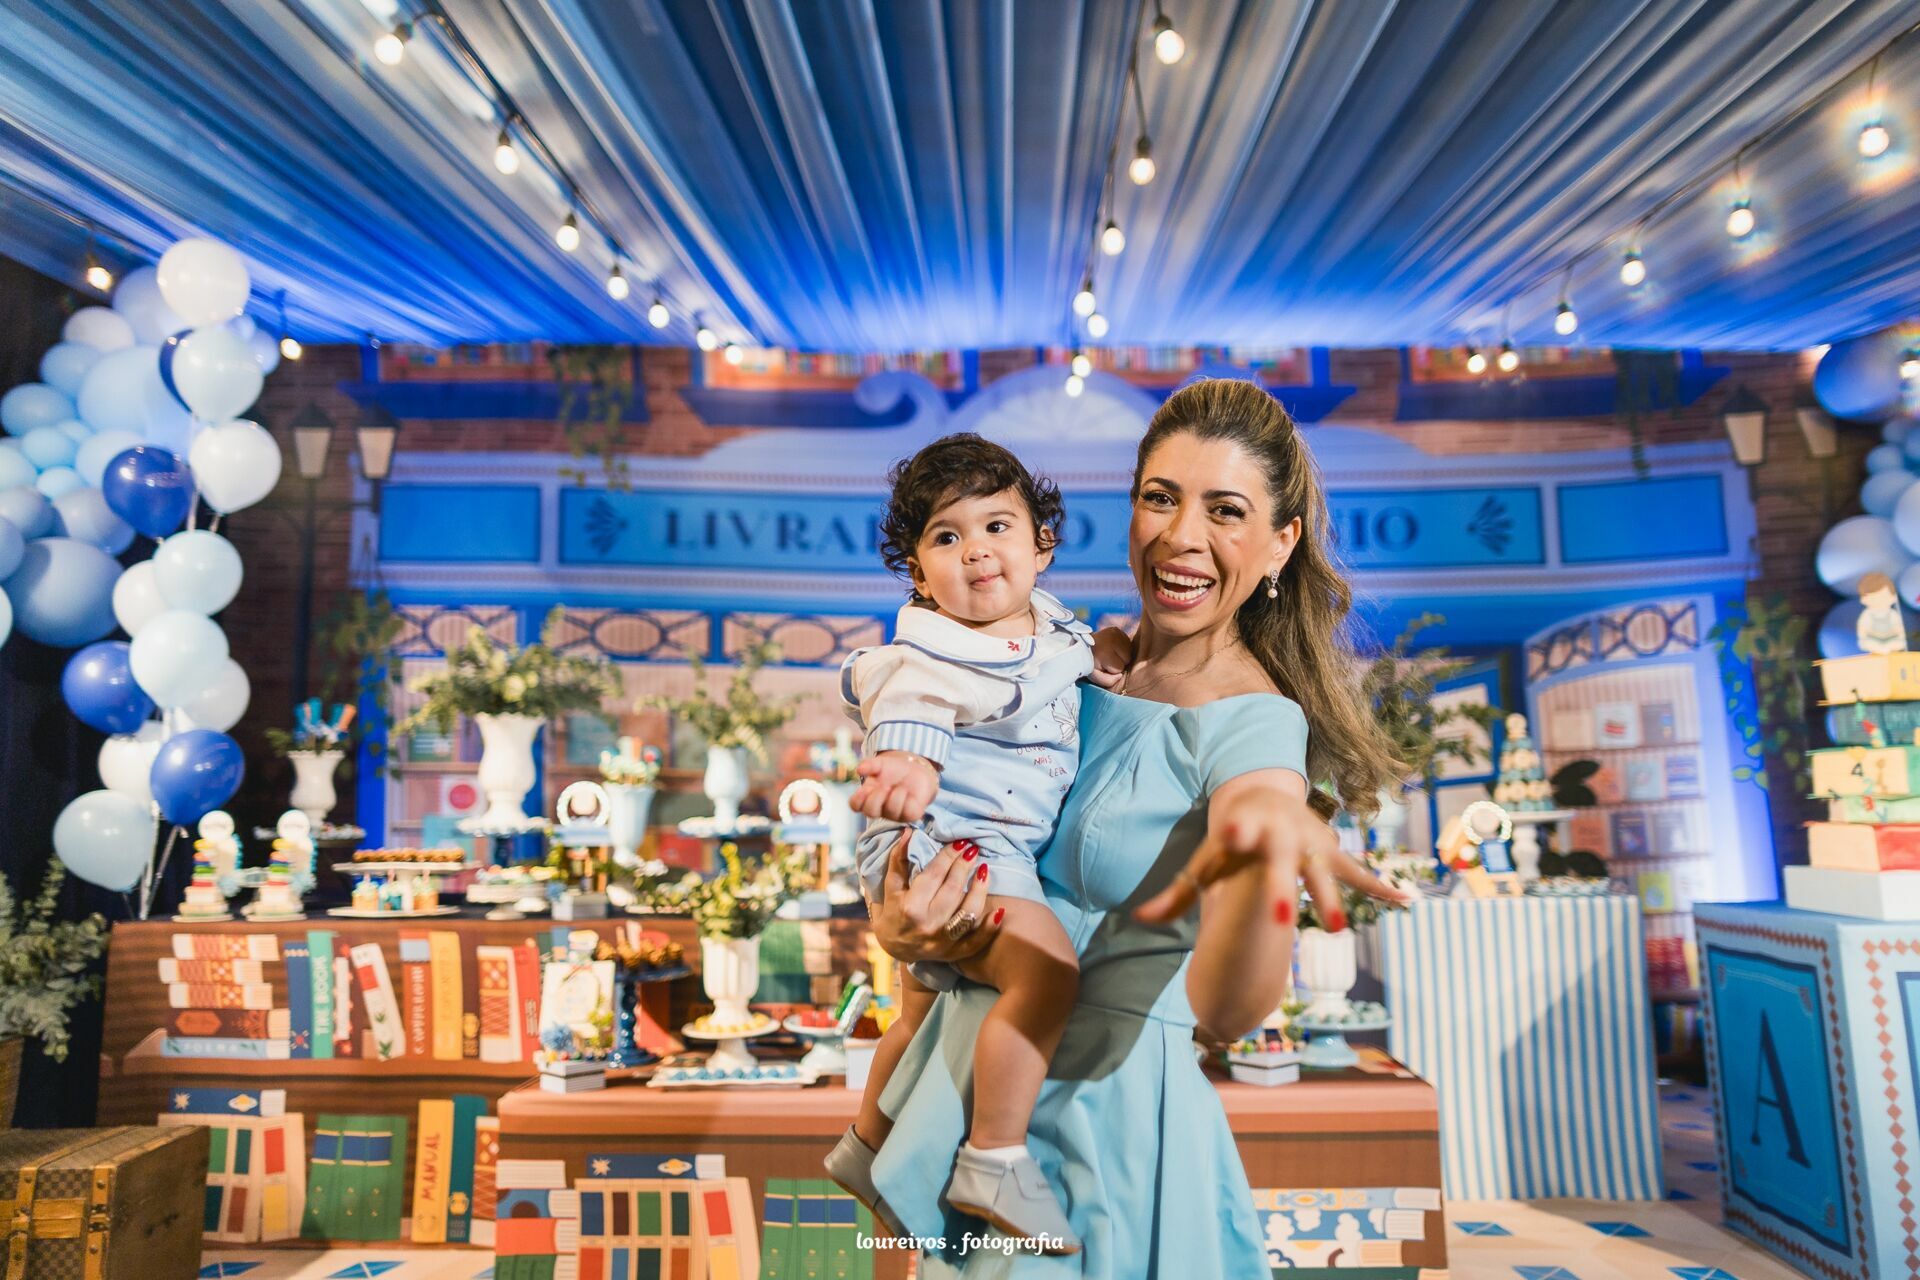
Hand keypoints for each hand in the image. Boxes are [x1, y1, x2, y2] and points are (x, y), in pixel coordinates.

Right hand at [850, 751, 938, 821]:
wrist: (916, 769)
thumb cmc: (894, 769)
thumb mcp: (881, 764)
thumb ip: (870, 765)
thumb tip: (859, 769)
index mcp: (868, 796)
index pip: (856, 805)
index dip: (857, 800)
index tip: (864, 789)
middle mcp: (880, 808)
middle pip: (870, 813)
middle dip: (876, 799)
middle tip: (885, 787)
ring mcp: (895, 814)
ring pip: (891, 811)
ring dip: (896, 795)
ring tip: (901, 787)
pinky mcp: (910, 814)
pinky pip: (908, 813)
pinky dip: (908, 800)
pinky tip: (909, 794)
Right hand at [869, 832, 1002, 963]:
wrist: (895, 949)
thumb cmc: (892, 913)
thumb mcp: (891, 887)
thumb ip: (898, 860)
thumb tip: (908, 832)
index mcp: (910, 906)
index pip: (934, 875)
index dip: (948, 856)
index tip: (959, 842)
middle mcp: (928, 924)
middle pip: (953, 889)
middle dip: (965, 866)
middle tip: (973, 849)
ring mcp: (943, 941)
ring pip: (968, 912)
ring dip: (980, 889)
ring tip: (985, 869)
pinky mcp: (954, 953)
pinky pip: (977, 941)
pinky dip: (990, 927)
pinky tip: (1000, 910)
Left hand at [1088, 626, 1132, 690]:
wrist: (1082, 645)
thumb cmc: (1090, 663)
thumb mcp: (1095, 676)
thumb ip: (1108, 681)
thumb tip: (1120, 675)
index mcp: (1105, 653)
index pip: (1119, 668)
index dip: (1112, 670)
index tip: (1102, 665)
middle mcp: (1112, 640)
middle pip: (1127, 659)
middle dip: (1119, 662)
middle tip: (1107, 659)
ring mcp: (1115, 633)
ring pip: (1130, 651)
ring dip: (1123, 655)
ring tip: (1110, 653)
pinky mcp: (1117, 630)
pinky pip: (1128, 644)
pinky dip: (1123, 648)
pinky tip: (1113, 647)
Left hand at [1134, 788, 1399, 925]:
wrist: (1262, 792)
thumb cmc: (1229, 836)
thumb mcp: (1204, 859)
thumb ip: (1177, 893)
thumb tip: (1139, 920)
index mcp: (1246, 832)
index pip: (1238, 834)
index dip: (1234, 833)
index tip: (1230, 834)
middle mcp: (1282, 836)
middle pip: (1283, 865)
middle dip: (1283, 889)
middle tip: (1281, 919)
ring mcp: (1311, 844)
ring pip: (1323, 873)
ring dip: (1329, 900)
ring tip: (1335, 931)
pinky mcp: (1331, 852)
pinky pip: (1358, 873)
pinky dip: (1380, 888)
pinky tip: (1404, 904)